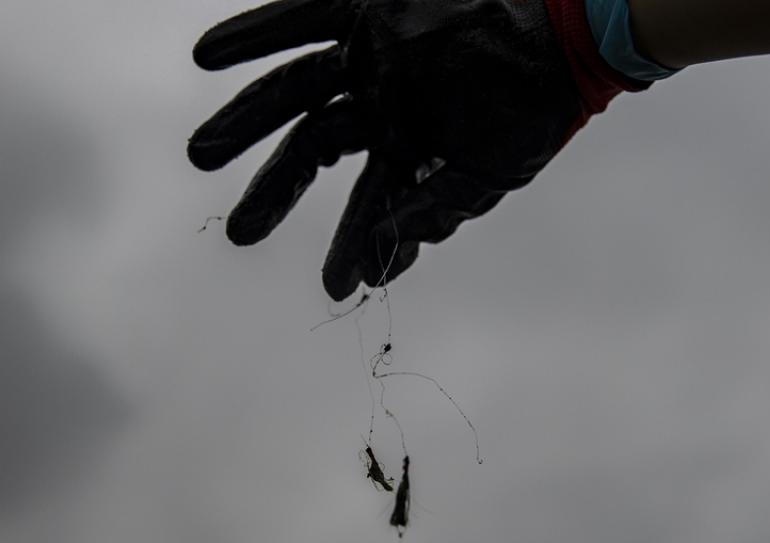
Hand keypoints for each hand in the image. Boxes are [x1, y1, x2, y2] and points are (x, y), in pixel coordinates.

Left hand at [189, 0, 641, 299]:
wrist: (568, 25)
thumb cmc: (537, 101)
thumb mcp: (488, 170)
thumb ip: (434, 210)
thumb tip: (379, 259)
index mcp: (408, 141)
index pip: (369, 202)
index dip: (350, 245)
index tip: (335, 287)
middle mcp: (378, 100)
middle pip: (310, 147)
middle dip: (274, 192)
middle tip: (240, 235)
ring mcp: (367, 51)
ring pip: (290, 88)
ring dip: (243, 121)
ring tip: (200, 155)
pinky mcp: (361, 3)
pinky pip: (296, 16)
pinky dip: (252, 35)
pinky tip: (207, 57)